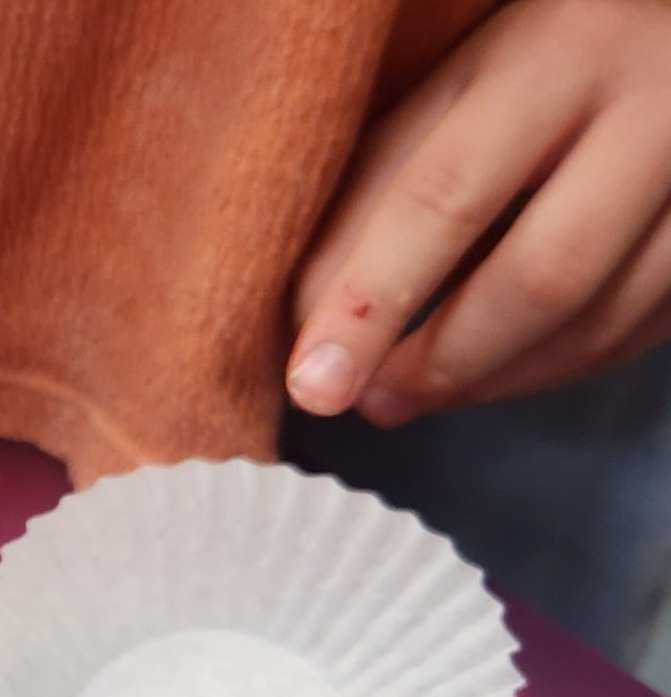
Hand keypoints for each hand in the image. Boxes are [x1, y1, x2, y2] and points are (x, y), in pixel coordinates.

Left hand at [288, 0, 670, 425]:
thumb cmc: (554, 50)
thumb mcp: (460, 80)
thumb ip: (379, 185)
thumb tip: (306, 316)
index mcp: (565, 50)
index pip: (446, 196)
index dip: (368, 303)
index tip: (312, 381)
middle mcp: (659, 109)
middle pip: (539, 277)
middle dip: (437, 361)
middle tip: (368, 400)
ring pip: (597, 322)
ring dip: (490, 379)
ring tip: (412, 393)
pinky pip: (636, 333)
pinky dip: (551, 368)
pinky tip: (495, 369)